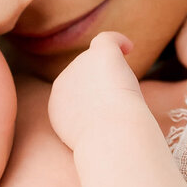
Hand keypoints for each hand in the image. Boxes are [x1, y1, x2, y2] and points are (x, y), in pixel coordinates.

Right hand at [48, 31, 138, 148]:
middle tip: (118, 107)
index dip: (91, 100)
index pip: (74, 96)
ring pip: (98, 63)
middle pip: (84, 77)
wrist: (111, 138)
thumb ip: (87, 124)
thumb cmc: (107, 146)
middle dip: (101, 87)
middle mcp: (62, 83)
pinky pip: (108, 39)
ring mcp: (79, 66)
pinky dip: (120, 41)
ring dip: (112, 74)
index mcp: (57, 107)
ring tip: (125, 94)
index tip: (105, 113)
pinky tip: (129, 48)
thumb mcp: (86, 139)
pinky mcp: (98, 55)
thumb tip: (100, 117)